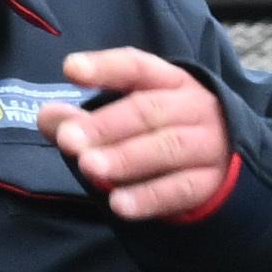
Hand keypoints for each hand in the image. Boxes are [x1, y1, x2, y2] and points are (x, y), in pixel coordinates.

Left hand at [59, 40, 241, 227]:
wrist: (225, 165)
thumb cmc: (165, 132)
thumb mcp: (129, 117)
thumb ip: (83, 119)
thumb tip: (46, 116)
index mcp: (170, 81)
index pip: (137, 66)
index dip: (104, 67)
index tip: (70, 69)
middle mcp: (194, 106)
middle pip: (149, 111)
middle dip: (105, 125)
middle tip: (68, 140)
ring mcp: (208, 144)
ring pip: (167, 149)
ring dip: (126, 159)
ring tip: (89, 169)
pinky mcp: (211, 181)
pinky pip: (180, 189)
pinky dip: (149, 197)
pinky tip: (119, 205)